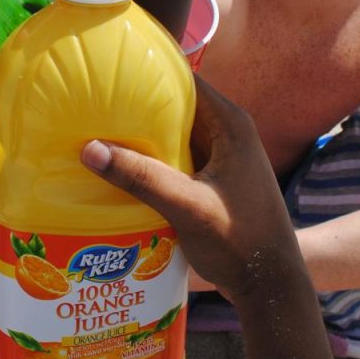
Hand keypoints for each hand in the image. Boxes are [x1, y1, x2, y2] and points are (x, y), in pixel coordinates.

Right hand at [80, 76, 307, 306]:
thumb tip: (89, 148)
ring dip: (143, 136)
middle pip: (176, 107)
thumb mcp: (187, 206)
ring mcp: (221, 157)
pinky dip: (152, 159)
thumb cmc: (240, 241)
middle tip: (91, 103)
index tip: (110, 72)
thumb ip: (141, 177)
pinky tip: (120, 167)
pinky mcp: (212, 179)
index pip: (185, 81)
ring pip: (174, 134)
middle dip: (138, 106)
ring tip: (96, 131)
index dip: (150, 73)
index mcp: (230, 125)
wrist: (270, 285)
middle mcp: (227, 133)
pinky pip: (176, 158)